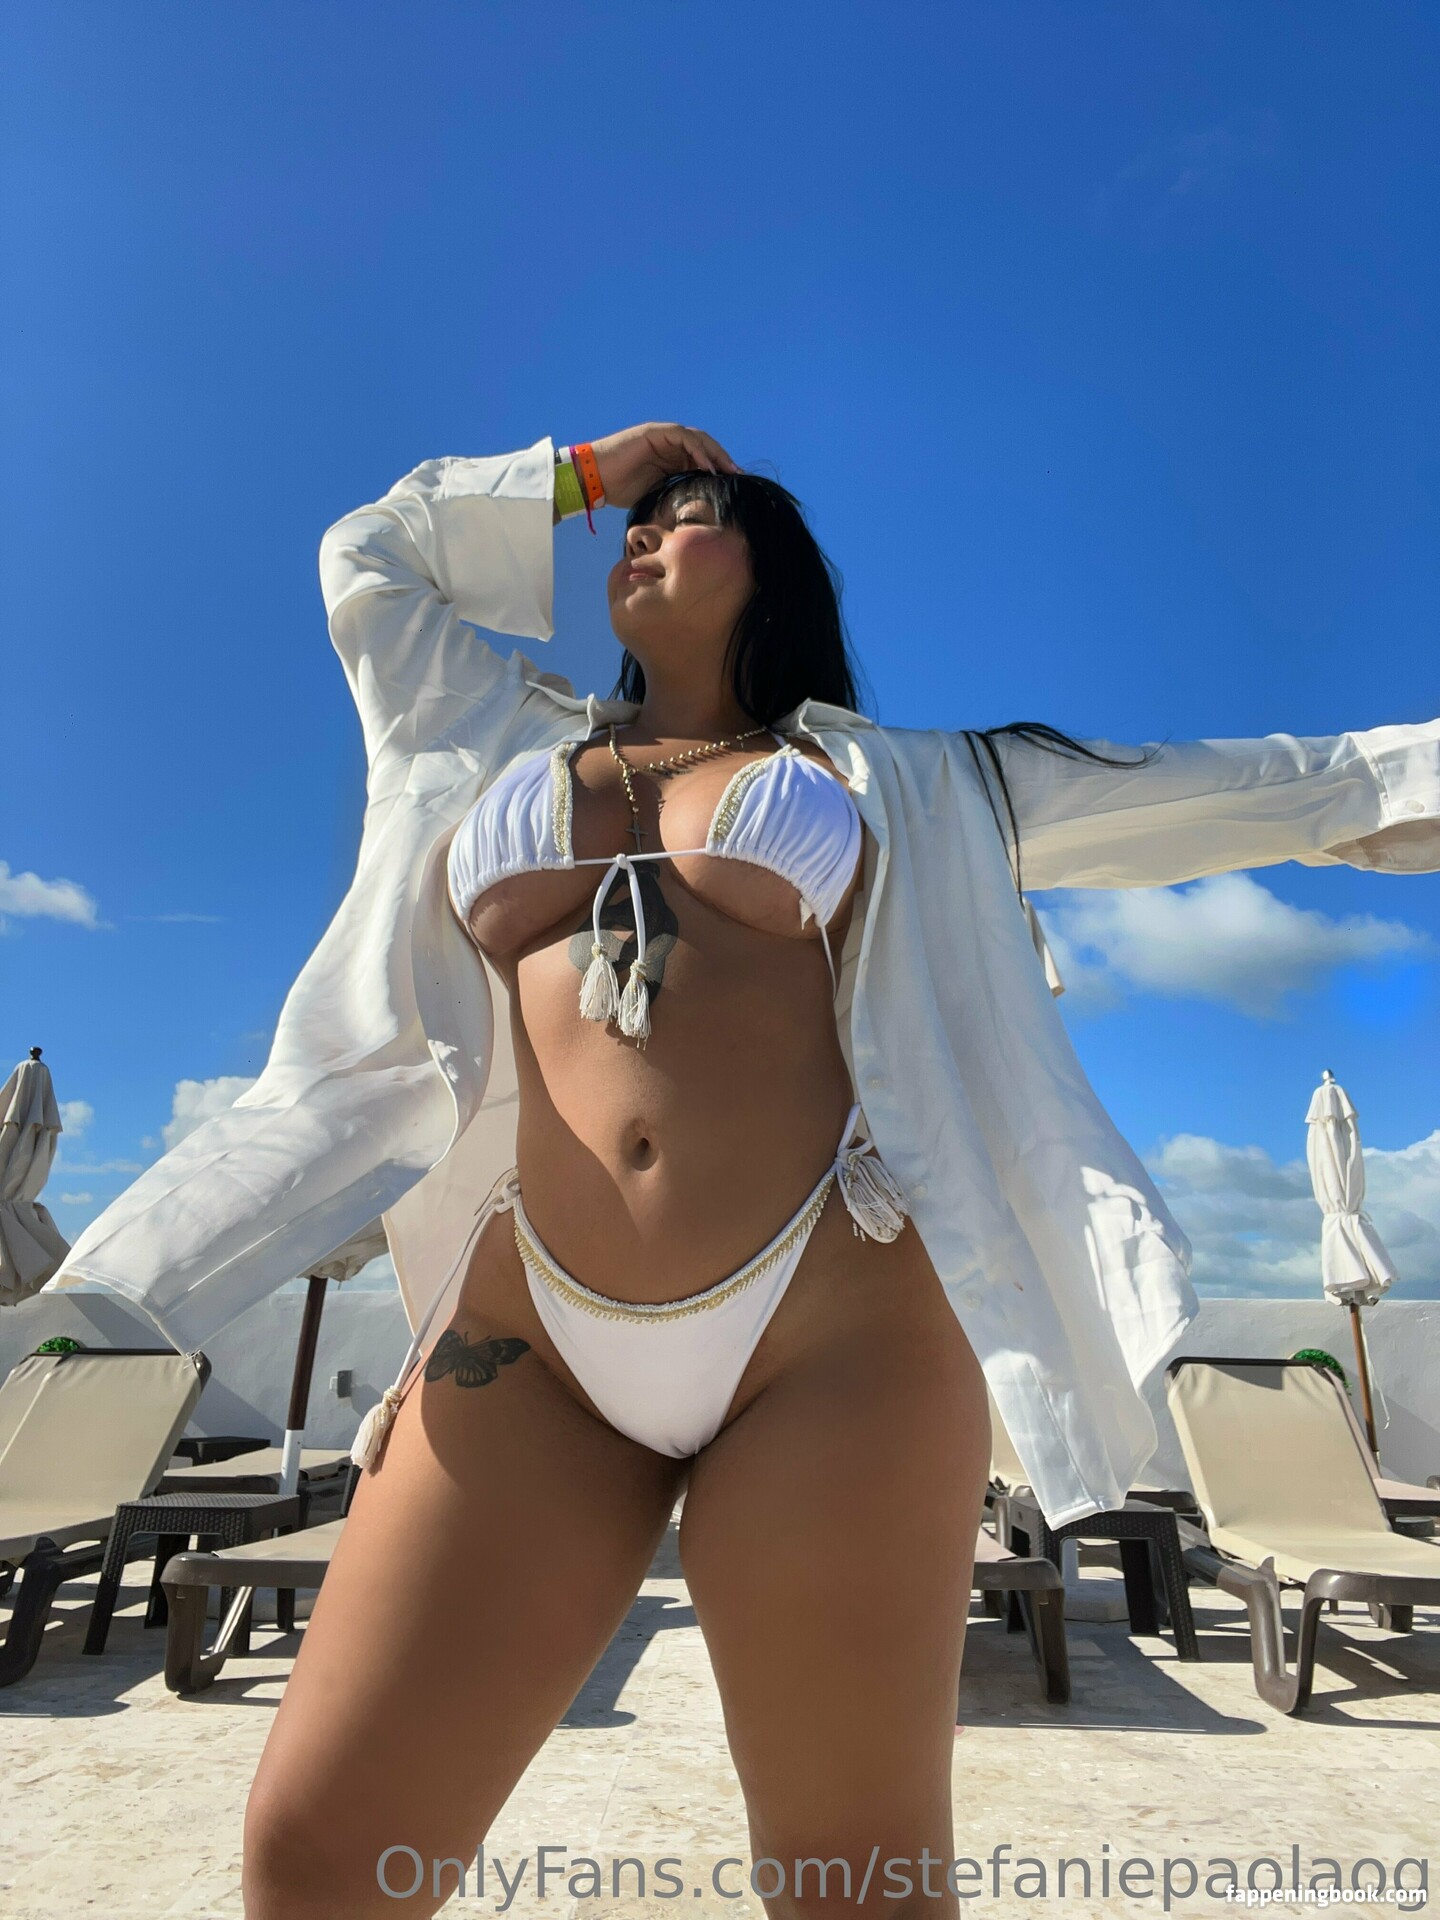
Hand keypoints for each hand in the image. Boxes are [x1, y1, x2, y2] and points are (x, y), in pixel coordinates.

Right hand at [584, 423, 742, 509]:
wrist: (593, 480)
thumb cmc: (617, 491)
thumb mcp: (654, 496)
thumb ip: (673, 495)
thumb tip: (694, 516)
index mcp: (669, 459)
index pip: (701, 460)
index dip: (718, 471)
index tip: (733, 487)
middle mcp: (668, 445)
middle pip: (704, 447)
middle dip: (723, 460)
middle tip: (739, 476)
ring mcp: (662, 436)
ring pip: (698, 439)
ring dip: (715, 453)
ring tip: (728, 470)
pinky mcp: (655, 433)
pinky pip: (683, 437)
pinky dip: (698, 450)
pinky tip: (708, 465)